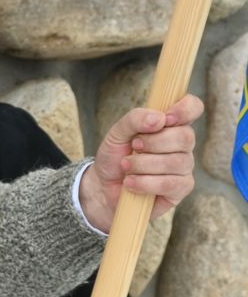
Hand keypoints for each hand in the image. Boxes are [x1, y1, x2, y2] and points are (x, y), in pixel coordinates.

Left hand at [79, 94, 200, 230]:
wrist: (104, 186)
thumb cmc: (115, 155)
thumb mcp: (117, 133)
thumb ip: (135, 119)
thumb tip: (159, 118)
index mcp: (170, 124)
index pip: (193, 107)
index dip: (185, 109)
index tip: (165, 118)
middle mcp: (182, 144)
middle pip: (185, 136)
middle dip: (154, 142)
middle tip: (133, 147)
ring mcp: (184, 167)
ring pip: (176, 161)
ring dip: (143, 164)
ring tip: (126, 166)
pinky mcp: (181, 189)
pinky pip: (171, 184)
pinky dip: (146, 183)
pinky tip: (131, 183)